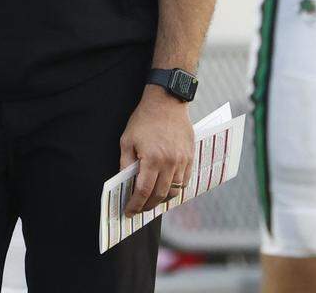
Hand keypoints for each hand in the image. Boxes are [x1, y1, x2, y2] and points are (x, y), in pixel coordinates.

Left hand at [119, 85, 194, 214]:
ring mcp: (182, 161)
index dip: (136, 204)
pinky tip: (166, 188)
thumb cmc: (144, 119)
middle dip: (148, 205)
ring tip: (152, 200)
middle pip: (160, 195)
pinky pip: (184, 181)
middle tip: (139, 209)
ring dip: (163, 199)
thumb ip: (126, 163)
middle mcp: (170, 163)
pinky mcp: (190, 157)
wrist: (166, 102)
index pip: (144, 191)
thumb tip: (125, 181)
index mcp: (152, 159)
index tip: (129, 212)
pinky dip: (175, 188)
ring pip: (174, 190)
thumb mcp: (127, 140)